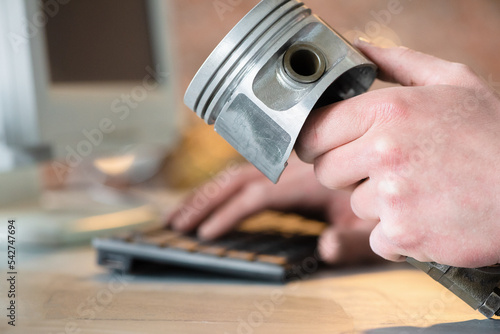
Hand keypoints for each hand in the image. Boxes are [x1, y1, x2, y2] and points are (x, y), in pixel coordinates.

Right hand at [166, 155, 380, 264]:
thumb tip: (324, 248)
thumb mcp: (376, 223)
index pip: (256, 195)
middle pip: (238, 179)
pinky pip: (252, 178)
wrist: (401, 165)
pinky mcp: (292, 175)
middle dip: (205, 200)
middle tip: (176, 222)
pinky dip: (228, 190)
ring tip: (183, 212)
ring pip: (241, 175)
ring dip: (210, 193)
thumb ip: (353, 240)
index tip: (205, 233)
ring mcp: (291, 170)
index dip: (228, 213)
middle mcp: (294, 170)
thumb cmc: (388, 195)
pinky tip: (217, 203)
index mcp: (308, 180)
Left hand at [296, 39, 499, 267]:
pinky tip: (427, 215)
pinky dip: (397, 234)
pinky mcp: (403, 234)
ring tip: (419, 189)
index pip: (314, 130)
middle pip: (325, 171)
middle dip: (346, 171)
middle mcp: (385, 151)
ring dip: (378, 202)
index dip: (316, 141)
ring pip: (354, 204)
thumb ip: (399, 62)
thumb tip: (359, 49)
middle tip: (383, 167)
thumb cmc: (493, 135)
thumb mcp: (454, 82)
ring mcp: (392, 196)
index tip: (324, 146)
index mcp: (388, 110)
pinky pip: (376, 238)